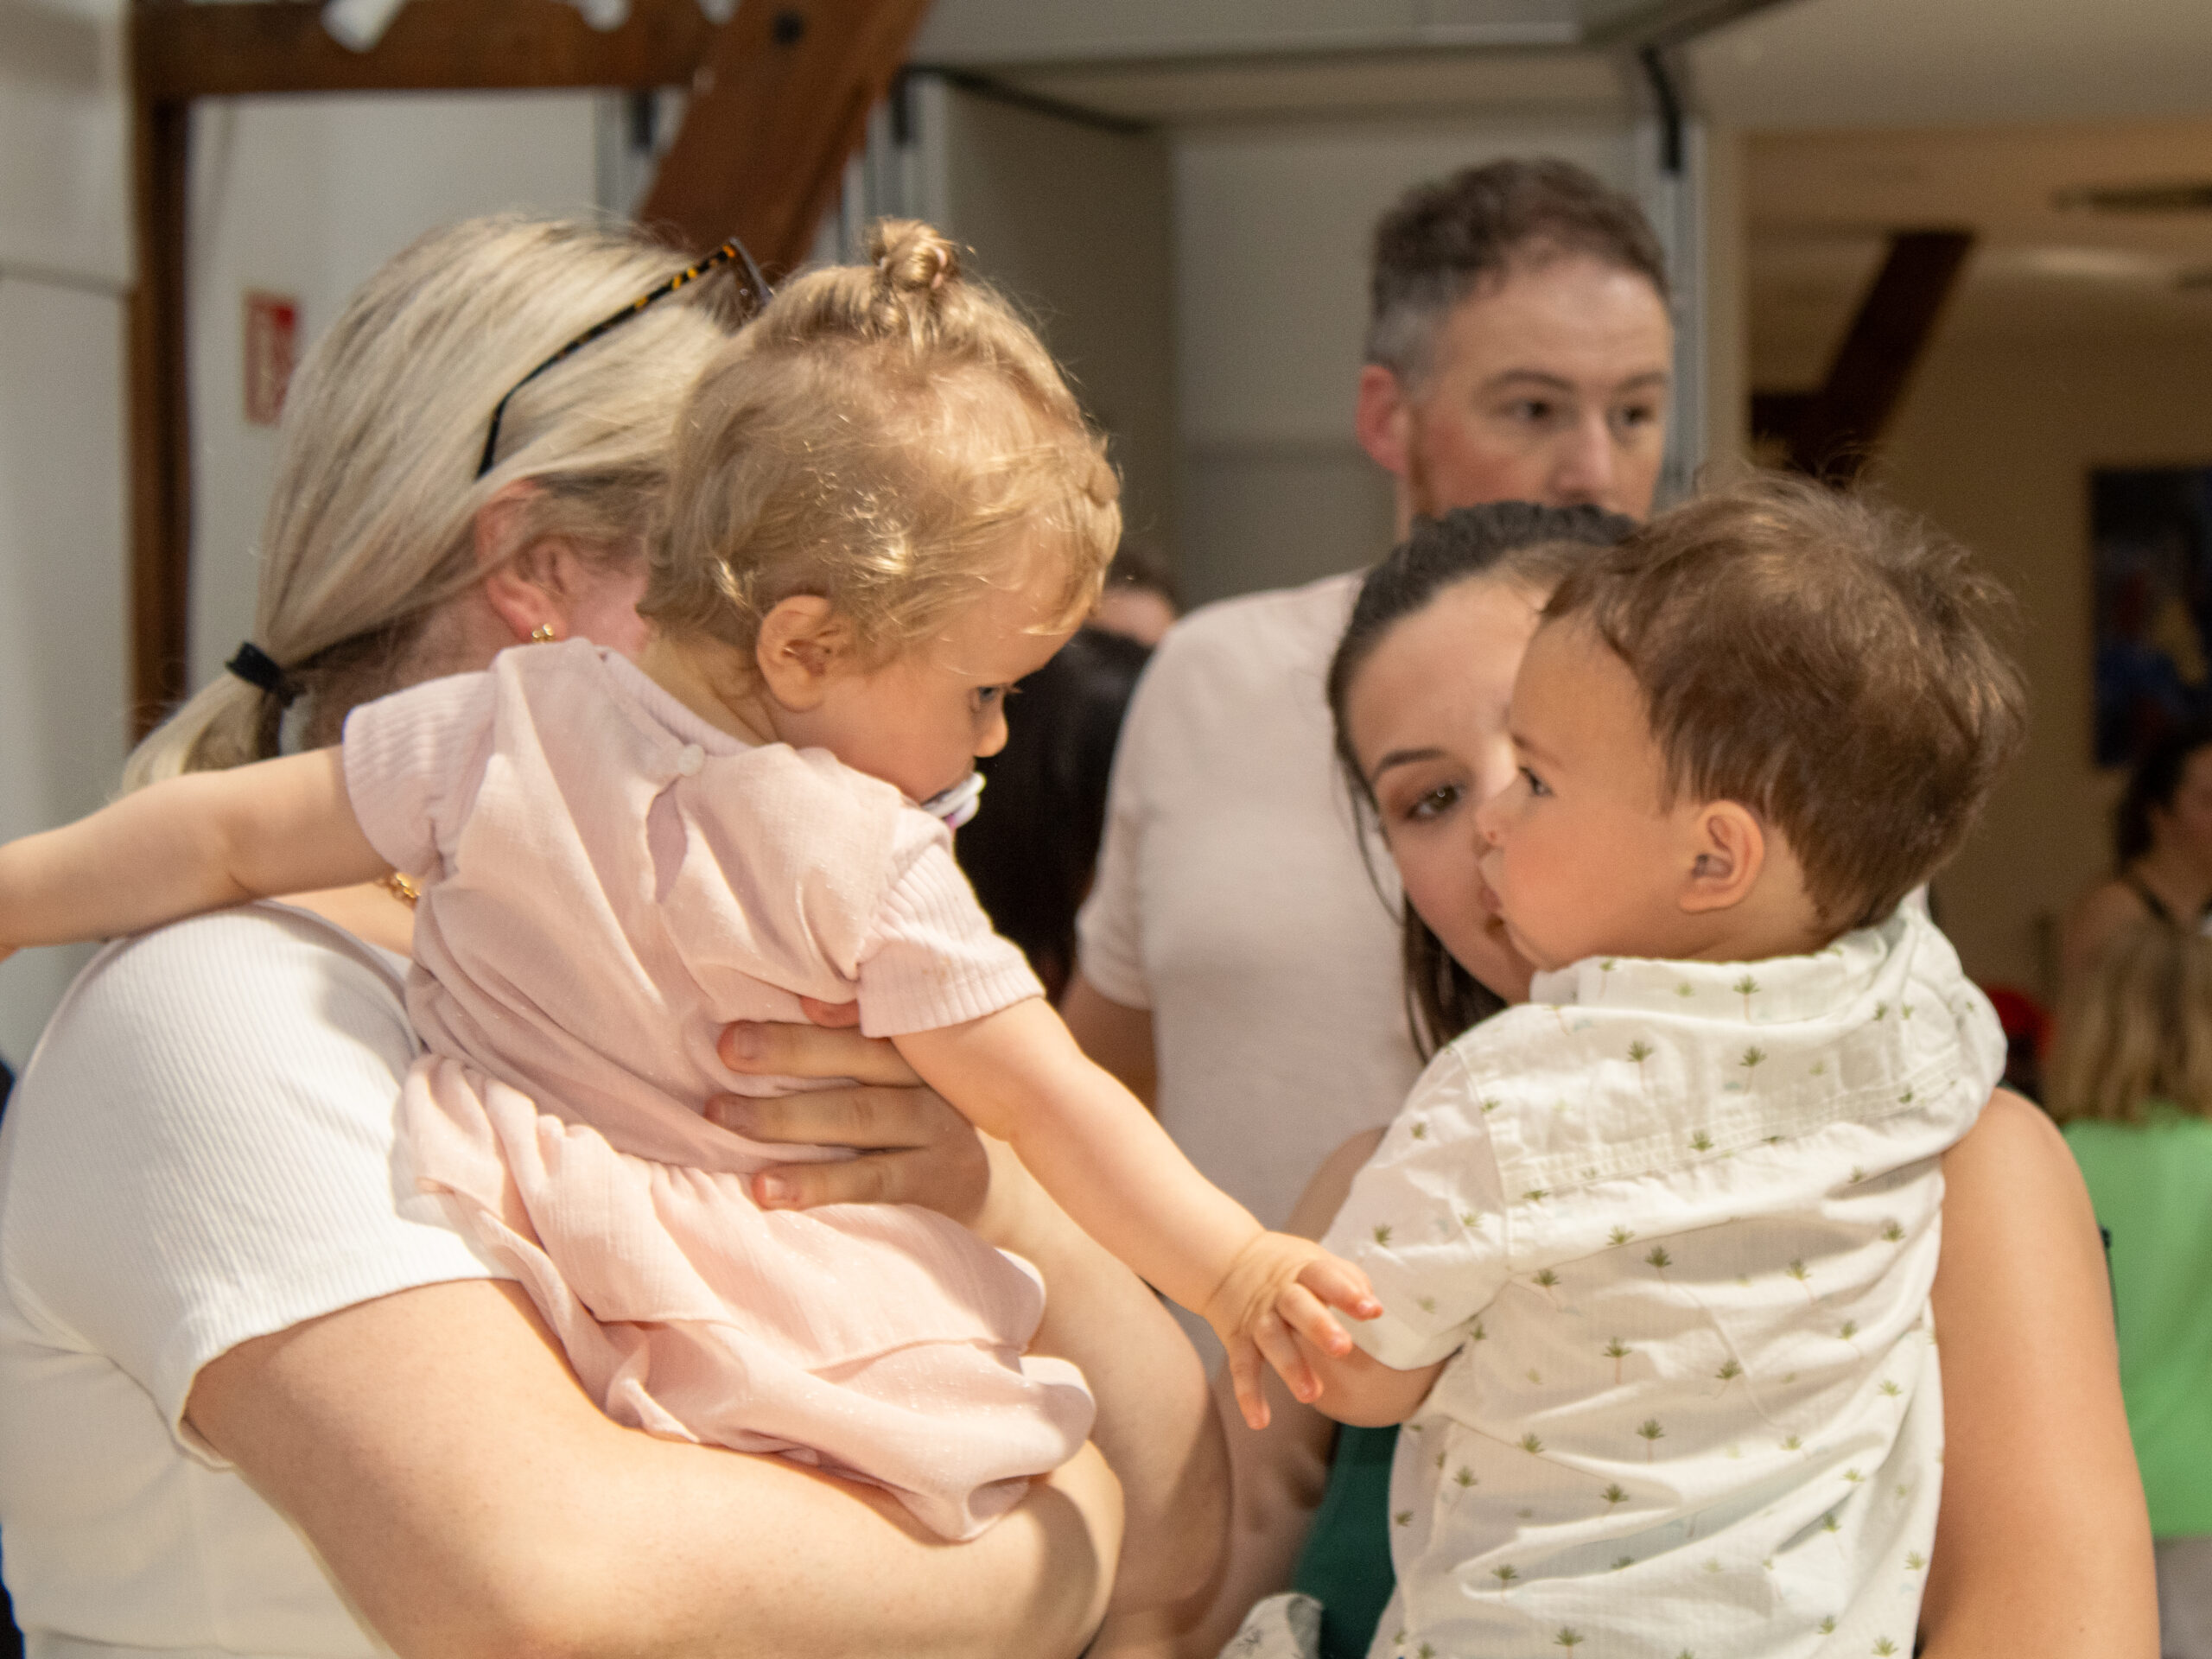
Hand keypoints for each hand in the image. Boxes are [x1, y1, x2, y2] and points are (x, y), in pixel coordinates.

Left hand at [710, 1000, 991, 1228]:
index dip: (825, 1003)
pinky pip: (871, 1180)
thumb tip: (782, 1011)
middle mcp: (933, 1076)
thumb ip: (862, 1043)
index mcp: (919, 1042)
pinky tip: (766, 1189)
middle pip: (860, 1054)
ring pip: (859, 1114)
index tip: (773, 995)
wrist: (1011, 1192)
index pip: (872, 1011)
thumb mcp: (912, 1075)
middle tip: (726, 1048)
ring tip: (723, 1116)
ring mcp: (940, 1128)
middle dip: (788, 1049)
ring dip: (785, 1117)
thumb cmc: (929, 1120)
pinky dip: (816, 1183)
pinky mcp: (936, 1182)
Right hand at [1204, 1232, 1379, 1431]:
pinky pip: (1242, 1368)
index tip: (1371, 1311)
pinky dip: (1249, 1394)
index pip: (1325, 1276)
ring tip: (1310, 1394)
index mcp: (1303, 1271)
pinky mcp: (1238, 1340)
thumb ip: (1347, 1281)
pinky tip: (1260, 1421)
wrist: (1225, 1260)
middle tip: (1342, 1348)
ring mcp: (1257, 1318)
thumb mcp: (1315, 1260)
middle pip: (1297, 1306)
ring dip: (1290, 1366)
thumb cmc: (1287, 1269)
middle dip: (1318, 1326)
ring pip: (1272, 1339)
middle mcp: (1279, 1294)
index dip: (1347, 1293)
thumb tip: (1376, 1309)